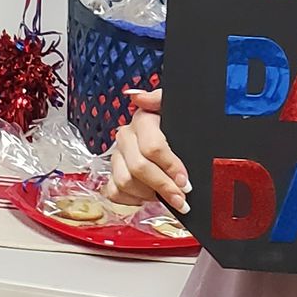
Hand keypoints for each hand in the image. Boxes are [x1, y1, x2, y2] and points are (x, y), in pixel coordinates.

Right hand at [106, 87, 189, 214]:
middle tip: (181, 199)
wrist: (171, 136)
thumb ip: (160, 98)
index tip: (185, 181)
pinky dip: (131, 200)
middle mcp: (126, 137)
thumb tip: (138, 96)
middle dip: (162, 186)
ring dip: (148, 194)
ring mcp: (117, 157)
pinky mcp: (112, 174)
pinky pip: (114, 192)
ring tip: (167, 198)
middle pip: (138, 167)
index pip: (152, 147)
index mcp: (143, 120)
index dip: (170, 166)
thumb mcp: (177, 109)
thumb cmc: (175, 126)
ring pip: (124, 182)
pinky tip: (148, 197)